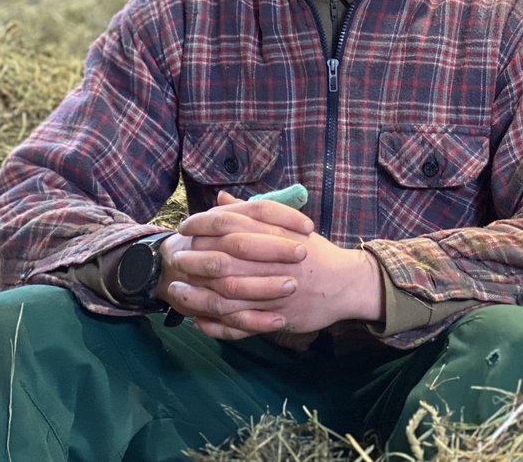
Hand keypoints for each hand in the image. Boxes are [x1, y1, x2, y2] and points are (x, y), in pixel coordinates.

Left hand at [161, 192, 383, 340]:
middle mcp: (274, 262)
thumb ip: (252, 213)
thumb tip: (219, 198)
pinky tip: (198, 321)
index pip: (231, 224)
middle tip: (175, 260)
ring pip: (228, 296)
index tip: (184, 227)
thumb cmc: (314, 253)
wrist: (347, 283)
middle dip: (195, 260)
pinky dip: (218, 325)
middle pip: (225, 260)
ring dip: (198, 295)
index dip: (203, 225)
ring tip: (176, 292)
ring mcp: (275, 292)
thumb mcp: (287, 226)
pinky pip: (242, 324)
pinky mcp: (278, 317)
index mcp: (276, 234)